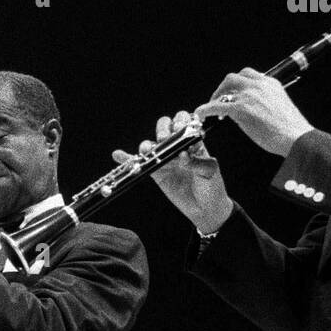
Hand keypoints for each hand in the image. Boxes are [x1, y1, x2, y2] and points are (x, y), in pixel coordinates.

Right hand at [112, 112, 232, 232]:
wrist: (206, 209)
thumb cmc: (212, 186)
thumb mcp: (210, 171)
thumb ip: (196, 162)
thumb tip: (182, 155)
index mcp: (193, 141)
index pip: (184, 122)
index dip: (180, 121)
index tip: (180, 130)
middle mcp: (178, 147)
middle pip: (165, 127)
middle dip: (163, 129)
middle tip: (164, 139)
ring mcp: (165, 159)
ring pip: (151, 144)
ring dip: (147, 145)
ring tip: (148, 152)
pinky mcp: (156, 172)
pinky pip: (140, 163)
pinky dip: (127, 159)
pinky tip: (118, 155)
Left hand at [194, 68, 313, 156]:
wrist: (296, 137)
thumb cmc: (290, 129)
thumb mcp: (278, 106)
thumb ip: (264, 101)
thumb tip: (247, 108)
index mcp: (270, 83)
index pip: (248, 75)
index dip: (237, 83)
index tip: (233, 92)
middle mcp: (259, 85)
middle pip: (233, 77)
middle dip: (223, 87)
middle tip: (218, 99)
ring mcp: (249, 96)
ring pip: (224, 89)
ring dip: (215, 98)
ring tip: (211, 109)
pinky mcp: (241, 108)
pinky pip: (216, 106)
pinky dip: (206, 109)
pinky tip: (201, 115)